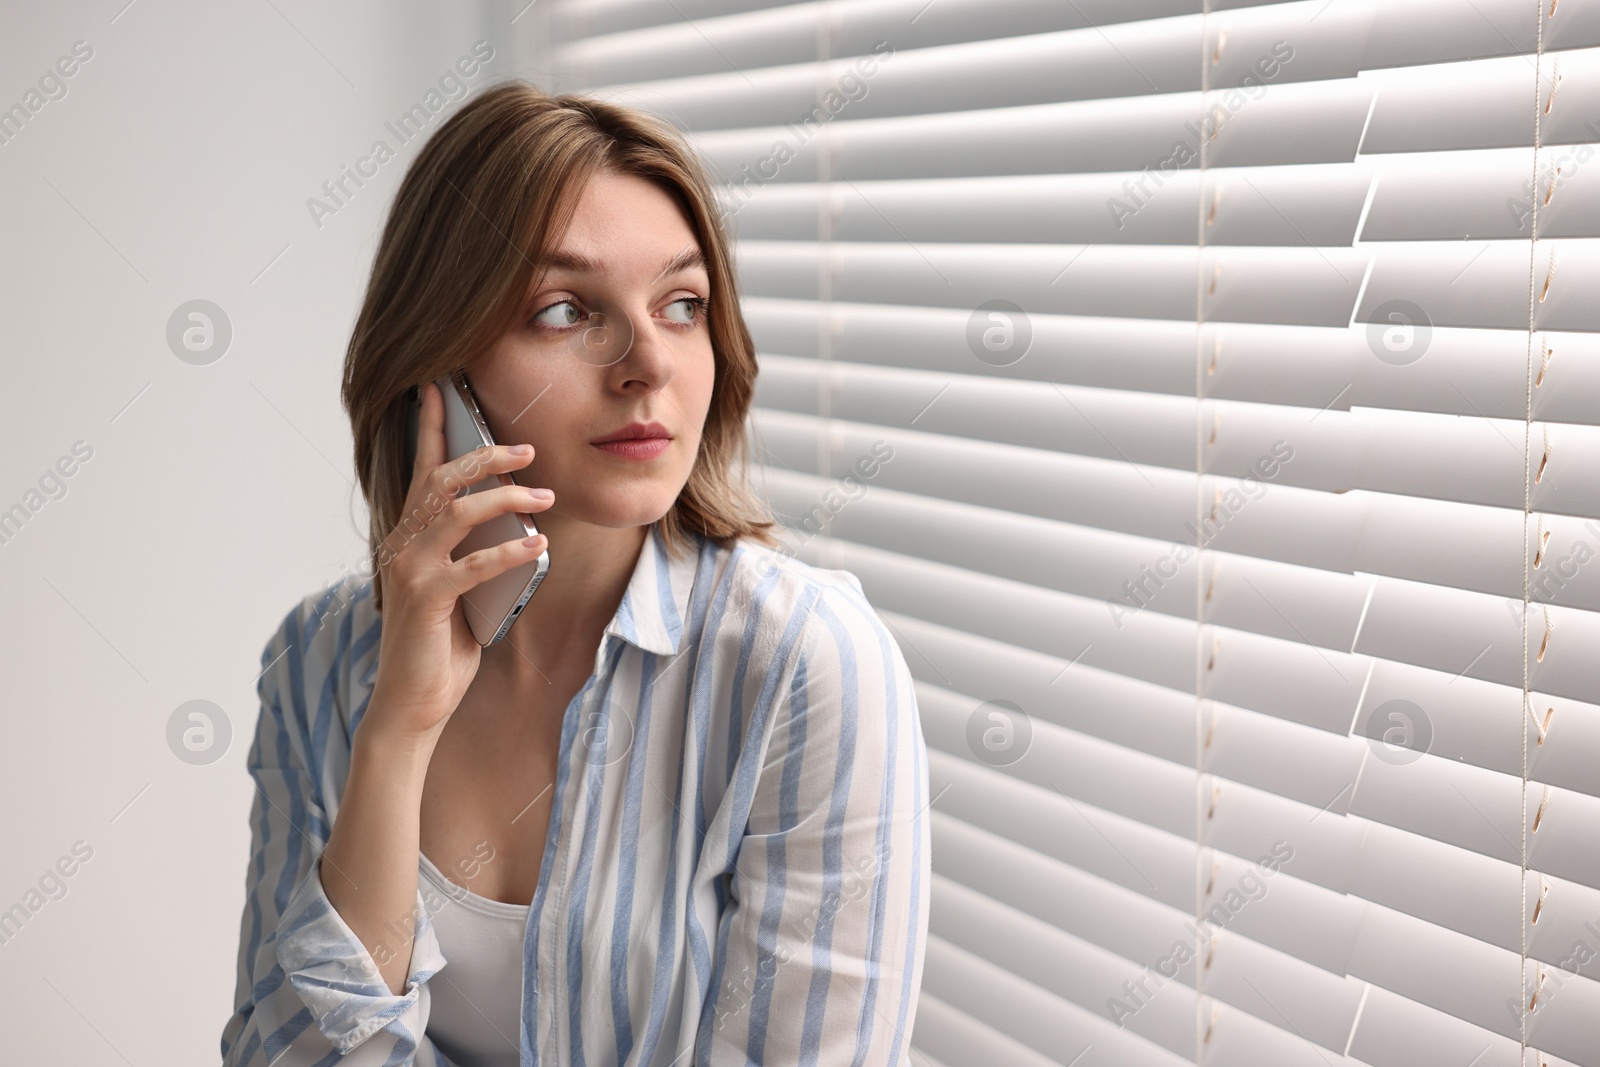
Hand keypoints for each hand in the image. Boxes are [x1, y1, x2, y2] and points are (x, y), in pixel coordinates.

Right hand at [363, 379, 553, 743]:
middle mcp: (403, 546)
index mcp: (409, 537)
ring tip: (545, 498)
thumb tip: (519, 527)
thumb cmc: (440, 647)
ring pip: (456, 512)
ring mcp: (411, 571)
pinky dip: (509, 551)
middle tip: (529, 449)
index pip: (420, 470)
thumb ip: (476, 554)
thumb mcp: (462, 591)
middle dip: (486, 456)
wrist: (413, 704)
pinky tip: (537, 545)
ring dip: (505, 499)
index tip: (441, 387)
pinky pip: (473, 565)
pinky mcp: (426, 600)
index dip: (430, 427)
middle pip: (441, 479)